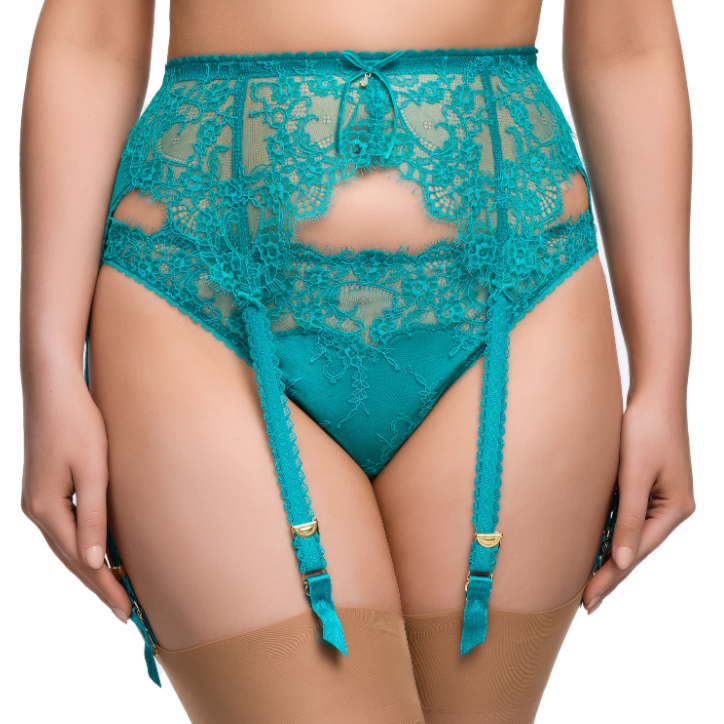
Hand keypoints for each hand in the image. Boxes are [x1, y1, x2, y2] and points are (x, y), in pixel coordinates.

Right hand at [21, 365, 130, 621]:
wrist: (53, 388)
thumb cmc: (78, 423)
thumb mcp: (92, 470)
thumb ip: (94, 516)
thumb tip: (96, 562)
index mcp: (46, 508)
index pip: (82, 560)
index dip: (105, 587)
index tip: (127, 612)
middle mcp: (36, 510)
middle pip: (71, 559)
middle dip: (99, 586)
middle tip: (125, 613)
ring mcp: (37, 501)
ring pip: (67, 548)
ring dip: (91, 570)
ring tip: (116, 591)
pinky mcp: (44, 491)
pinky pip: (65, 530)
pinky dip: (83, 548)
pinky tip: (99, 555)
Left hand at [583, 392, 694, 612]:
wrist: (653, 394)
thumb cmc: (645, 429)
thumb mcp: (634, 476)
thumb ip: (628, 519)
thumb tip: (620, 560)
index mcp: (674, 510)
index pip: (635, 553)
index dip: (610, 577)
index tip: (588, 600)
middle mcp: (671, 509)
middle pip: (634, 549)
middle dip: (609, 575)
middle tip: (585, 603)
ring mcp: (661, 499)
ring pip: (630, 536)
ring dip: (609, 557)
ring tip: (587, 583)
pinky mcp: (648, 487)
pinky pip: (628, 518)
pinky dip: (611, 534)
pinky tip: (596, 547)